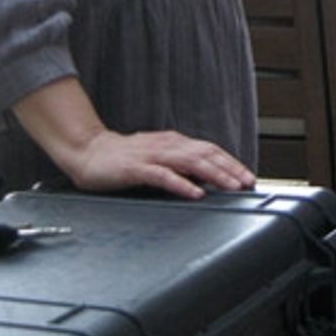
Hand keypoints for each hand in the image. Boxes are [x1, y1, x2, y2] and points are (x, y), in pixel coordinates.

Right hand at [67, 129, 255, 198]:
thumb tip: (207, 177)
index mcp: (175, 142)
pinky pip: (163, 175)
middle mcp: (168, 145)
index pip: (210, 150)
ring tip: (231, 186)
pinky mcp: (136, 168)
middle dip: (230, 168)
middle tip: (248, 182)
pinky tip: (195, 192)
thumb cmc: (124, 158)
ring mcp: (152, 155)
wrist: (88, 152)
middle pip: (206, 154)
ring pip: (191, 162)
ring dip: (214, 174)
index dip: (231, 162)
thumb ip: (181, 165)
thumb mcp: (158, 157)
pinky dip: (182, 183)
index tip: (248, 176)